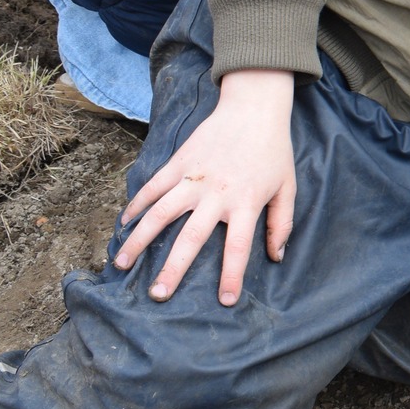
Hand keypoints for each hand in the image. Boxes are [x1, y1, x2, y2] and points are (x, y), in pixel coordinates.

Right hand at [117, 69, 296, 305]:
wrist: (253, 107)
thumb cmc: (274, 150)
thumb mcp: (288, 187)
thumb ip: (282, 222)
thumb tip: (276, 257)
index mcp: (246, 202)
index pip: (238, 248)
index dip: (231, 276)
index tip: (224, 301)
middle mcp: (216, 194)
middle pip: (190, 238)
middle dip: (173, 269)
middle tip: (157, 295)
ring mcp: (193, 178)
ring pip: (160, 214)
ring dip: (138, 240)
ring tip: (121, 264)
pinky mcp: (178, 163)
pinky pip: (152, 187)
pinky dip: (136, 205)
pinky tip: (123, 224)